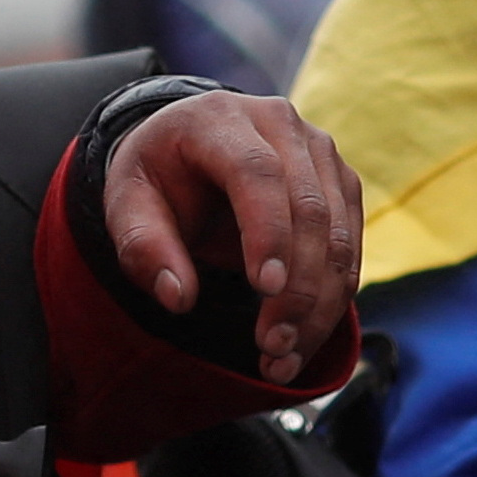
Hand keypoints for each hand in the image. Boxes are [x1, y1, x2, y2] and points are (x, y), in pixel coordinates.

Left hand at [102, 90, 361, 384]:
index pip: (256, 172)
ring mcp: (321, 153)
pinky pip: (351, 249)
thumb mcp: (126, 205)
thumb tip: (178, 297)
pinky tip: (301, 341)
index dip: (267, 231)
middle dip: (297, 286)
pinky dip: (331, 301)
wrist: (190, 149)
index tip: (265, 288)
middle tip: (271, 345)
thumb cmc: (157, 178)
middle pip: (308, 209)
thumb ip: (143, 247)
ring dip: (319, 305)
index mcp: (220, 118)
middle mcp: (282, 126)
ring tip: (283, 357)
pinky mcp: (341, 184)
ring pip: (339, 236)